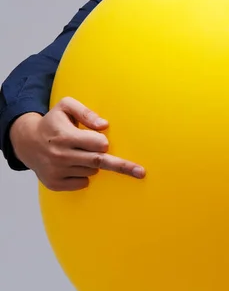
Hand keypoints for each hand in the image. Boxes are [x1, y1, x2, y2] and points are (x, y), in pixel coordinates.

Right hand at [9, 97, 144, 190]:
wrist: (27, 142)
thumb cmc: (53, 122)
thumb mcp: (66, 106)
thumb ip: (86, 112)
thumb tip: (104, 125)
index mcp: (65, 136)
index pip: (96, 144)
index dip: (102, 142)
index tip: (103, 142)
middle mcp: (60, 155)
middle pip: (99, 162)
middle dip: (122, 166)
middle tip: (141, 172)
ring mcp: (57, 172)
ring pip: (91, 171)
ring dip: (93, 163)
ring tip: (79, 153)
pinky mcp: (55, 184)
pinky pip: (82, 183)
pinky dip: (84, 175)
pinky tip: (73, 164)